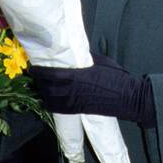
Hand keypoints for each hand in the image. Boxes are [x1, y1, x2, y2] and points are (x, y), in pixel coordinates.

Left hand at [28, 53, 154, 125]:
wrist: (128, 97)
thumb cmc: (116, 77)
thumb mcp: (100, 61)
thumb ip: (84, 58)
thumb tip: (74, 52)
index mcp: (78, 77)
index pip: (51, 75)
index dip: (39, 73)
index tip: (33, 68)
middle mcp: (73, 91)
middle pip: (48, 89)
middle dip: (39, 83)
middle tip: (36, 77)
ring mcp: (76, 103)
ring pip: (52, 100)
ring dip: (43, 94)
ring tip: (41, 87)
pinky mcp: (80, 110)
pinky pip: (60, 109)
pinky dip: (51, 105)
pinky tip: (47, 101)